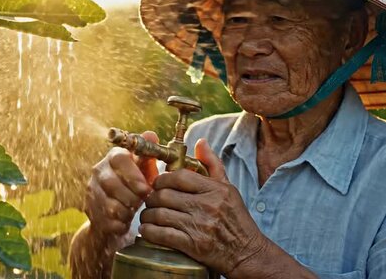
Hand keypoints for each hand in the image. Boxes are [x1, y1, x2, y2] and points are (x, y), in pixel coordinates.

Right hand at [84, 131, 157, 236]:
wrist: (114, 210)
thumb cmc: (135, 185)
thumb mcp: (143, 169)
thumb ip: (148, 154)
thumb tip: (151, 135)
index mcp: (113, 157)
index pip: (119, 159)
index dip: (133, 175)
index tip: (147, 189)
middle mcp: (98, 171)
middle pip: (111, 183)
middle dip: (132, 196)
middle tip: (143, 202)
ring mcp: (92, 191)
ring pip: (110, 205)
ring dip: (127, 211)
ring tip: (135, 210)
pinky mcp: (90, 211)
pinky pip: (108, 221)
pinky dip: (121, 224)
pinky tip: (125, 220)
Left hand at [139, 138, 268, 274]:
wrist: (248, 253)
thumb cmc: (236, 219)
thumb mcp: (229, 189)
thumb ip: (212, 165)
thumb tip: (200, 142)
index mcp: (215, 190)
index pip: (178, 176)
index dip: (162, 179)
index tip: (157, 185)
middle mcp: (207, 206)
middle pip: (164, 195)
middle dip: (151, 198)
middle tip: (149, 201)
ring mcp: (200, 226)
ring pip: (159, 214)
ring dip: (147, 216)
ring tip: (147, 217)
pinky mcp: (193, 245)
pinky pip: (161, 234)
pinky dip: (150, 232)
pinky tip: (148, 230)